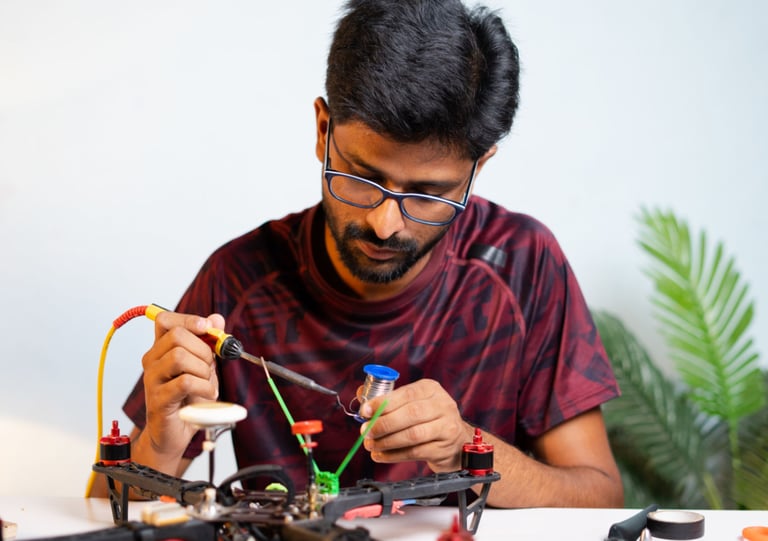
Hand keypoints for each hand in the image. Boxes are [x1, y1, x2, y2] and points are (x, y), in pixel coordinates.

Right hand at [140, 311, 223, 459]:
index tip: (207, 328)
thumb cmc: (189, 398)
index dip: (188, 319)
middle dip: (202, 349)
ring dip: (203, 370)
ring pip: (179, 357)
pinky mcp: (158, 400)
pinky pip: (185, 382)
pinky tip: (208, 395)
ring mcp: (152, 380)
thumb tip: (216, 318)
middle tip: (210, 367)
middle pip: (176, 336)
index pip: (164, 320)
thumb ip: (209, 342)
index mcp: (161, 349)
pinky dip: (204, 387)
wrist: (176, 432)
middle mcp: (152, 361)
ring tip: (207, 383)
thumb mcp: (204, 365)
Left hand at [359, 379, 473, 472]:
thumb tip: (361, 394)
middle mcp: (442, 405)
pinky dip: (394, 455)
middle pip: (411, 414)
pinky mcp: (443, 449)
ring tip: (371, 445)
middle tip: (366, 431)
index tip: (365, 411)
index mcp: (431, 389)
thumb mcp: (412, 402)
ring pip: (413, 435)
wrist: (456, 442)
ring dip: (387, 441)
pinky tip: (381, 455)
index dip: (383, 402)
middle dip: (384, 423)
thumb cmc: (428, 419)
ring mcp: (446, 427)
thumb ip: (388, 398)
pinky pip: (415, 453)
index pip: (406, 393)